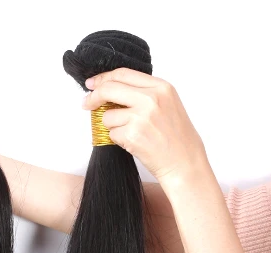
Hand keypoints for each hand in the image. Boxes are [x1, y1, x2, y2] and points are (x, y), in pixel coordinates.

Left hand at [83, 69, 208, 186]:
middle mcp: (151, 99)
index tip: (93, 84)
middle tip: (87, 104)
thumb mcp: (166, 104)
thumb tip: (112, 90)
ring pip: (107, 116)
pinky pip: (111, 134)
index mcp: (161, 87)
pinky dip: (117, 139)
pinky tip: (133, 142)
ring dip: (111, 126)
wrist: (183, 160)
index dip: (104, 78)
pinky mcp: (132, 135)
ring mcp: (141, 117)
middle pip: (110, 89)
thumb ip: (143, 93)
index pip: (124, 74)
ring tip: (131, 133)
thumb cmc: (175, 136)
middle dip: (94, 97)